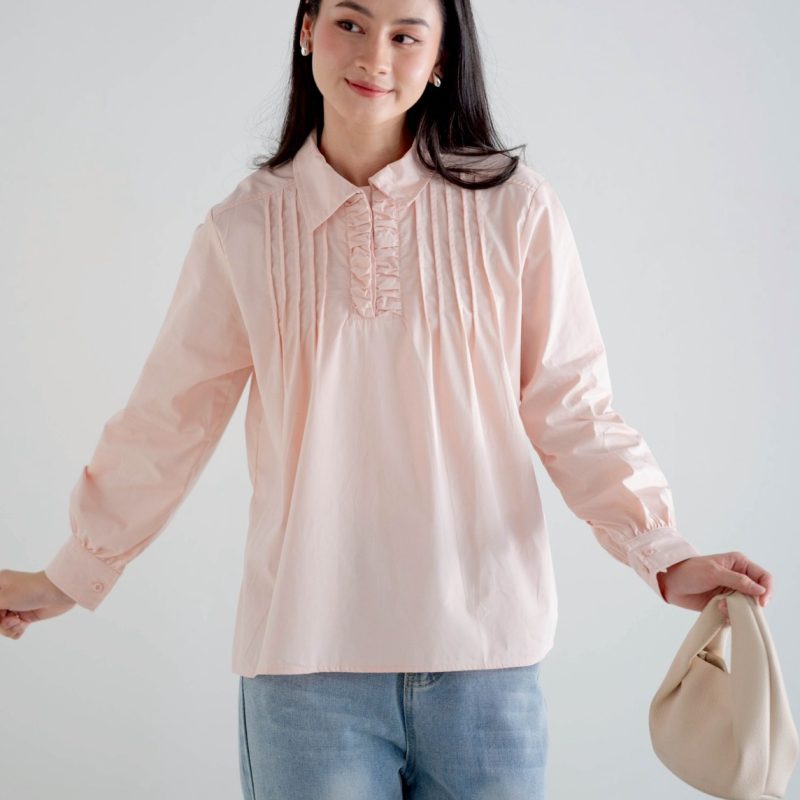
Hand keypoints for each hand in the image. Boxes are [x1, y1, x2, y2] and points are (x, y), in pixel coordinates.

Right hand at [0, 569, 76, 639]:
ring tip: (18, 621)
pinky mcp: (25, 615)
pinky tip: (24, 625)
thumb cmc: (30, 590)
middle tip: (10, 618)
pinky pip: (12, 630)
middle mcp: (4, 595)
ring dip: (8, 628)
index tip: (2, 613)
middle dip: (0, 622)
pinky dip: (16, 630)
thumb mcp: (2, 598)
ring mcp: (14, 606)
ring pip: (0, 626)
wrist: (59, 593)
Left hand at [656, 551, 772, 623]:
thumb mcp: (714, 573)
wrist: (671, 583)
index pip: (764, 577)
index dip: (767, 590)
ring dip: (738, 610)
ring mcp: (732, 592)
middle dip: (749, 603)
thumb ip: (738, 581)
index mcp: (739, 564)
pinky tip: (719, 610)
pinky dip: (731, 616)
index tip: (761, 602)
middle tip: (734, 605)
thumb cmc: (690, 571)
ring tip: (721, 606)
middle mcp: (739, 578)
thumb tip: (760, 590)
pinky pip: (736, 614)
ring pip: (747, 607)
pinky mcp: (724, 603)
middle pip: (758, 596)